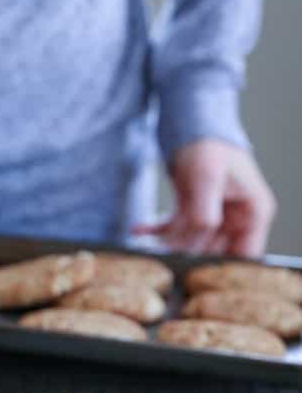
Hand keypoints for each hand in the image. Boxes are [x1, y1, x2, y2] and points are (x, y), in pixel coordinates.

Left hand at [132, 139, 276, 256]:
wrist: (191, 121)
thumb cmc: (208, 144)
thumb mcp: (207, 178)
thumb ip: (204, 213)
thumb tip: (198, 239)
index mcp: (254, 211)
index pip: (246, 254)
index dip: (223, 266)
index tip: (197, 270)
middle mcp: (238, 218)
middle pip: (214, 251)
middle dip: (188, 254)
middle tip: (163, 258)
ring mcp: (216, 216)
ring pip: (191, 243)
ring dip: (168, 244)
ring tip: (146, 242)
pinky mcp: (194, 212)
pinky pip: (175, 229)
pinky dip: (157, 230)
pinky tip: (138, 230)